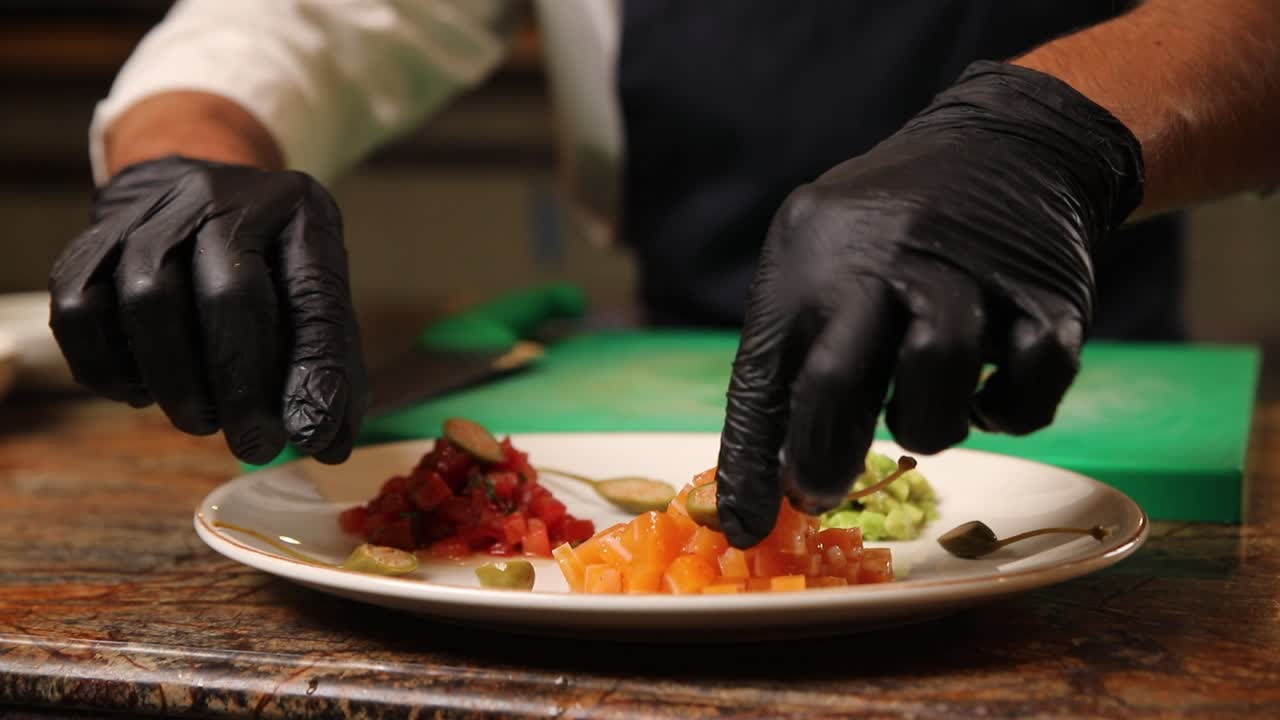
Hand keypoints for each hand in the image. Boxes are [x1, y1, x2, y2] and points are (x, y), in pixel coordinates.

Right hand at [50, 156, 366, 464]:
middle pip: (228, 295)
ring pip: (147, 299)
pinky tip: (143, 391)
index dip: (315, 369)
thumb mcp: (315, 297)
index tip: (311, 434)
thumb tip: (326, 443)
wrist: (196, 197)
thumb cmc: (269, 267)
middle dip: (241, 387)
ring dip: (175, 382)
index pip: (312, 292)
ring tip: (201, 420)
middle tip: (254, 444)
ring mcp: (149, 213)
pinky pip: (81, 310)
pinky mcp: (90, 241)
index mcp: (298, 213)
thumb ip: (329, 367)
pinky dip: (108, 368)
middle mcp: (223, 199)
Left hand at [715, 62, 1144, 546]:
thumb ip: (796, 349)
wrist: (1012, 145)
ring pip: (935, 388)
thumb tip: (773, 473)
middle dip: (824, 457)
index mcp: (814, 254)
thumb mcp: (819, 255)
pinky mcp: (1049, 297)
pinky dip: (1007, 411)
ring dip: (926, 424)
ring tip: (921, 405)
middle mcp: (886, 259)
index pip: (767, 373)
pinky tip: (987, 389)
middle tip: (823, 490)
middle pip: (838, 381)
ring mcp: (972, 275)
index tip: (745, 525)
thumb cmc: (891, 228)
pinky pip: (1027, 390)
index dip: (752, 461)